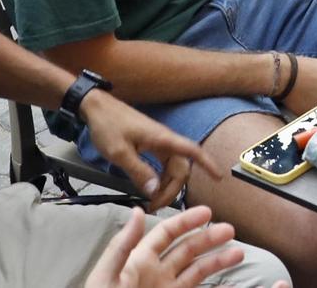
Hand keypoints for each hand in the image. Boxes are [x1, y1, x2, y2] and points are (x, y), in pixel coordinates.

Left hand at [79, 90, 222, 209]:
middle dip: (173, 190)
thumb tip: (156, 190)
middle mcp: (165, 141)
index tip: (219, 177)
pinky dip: (160, 179)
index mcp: (163, 140)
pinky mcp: (149, 145)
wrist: (96, 108)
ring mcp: (158, 143)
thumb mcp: (120, 153)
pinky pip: (162, 165)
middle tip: (155, 207)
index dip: (208, 164)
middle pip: (181, 168)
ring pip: (172, 168)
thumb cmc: (109, 126)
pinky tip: (150, 188)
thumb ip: (139, 171)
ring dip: (166, 186)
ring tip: (152, 202)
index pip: (193, 151)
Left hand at [84, 207, 274, 287]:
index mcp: (139, 262)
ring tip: (238, 254)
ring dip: (218, 261)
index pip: (166, 233)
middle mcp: (157, 275)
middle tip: (230, 230)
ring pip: (198, 272)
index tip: (208, 212)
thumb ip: (122, 246)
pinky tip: (230, 284)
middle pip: (187, 250)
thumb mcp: (106, 276)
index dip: (186, 220)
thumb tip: (137, 211)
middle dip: (209, 238)